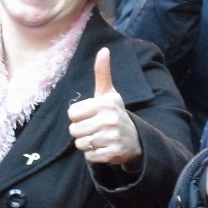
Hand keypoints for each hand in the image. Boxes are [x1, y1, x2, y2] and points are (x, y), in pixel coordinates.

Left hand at [67, 47, 141, 167]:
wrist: (135, 139)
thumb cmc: (114, 113)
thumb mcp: (109, 93)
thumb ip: (102, 73)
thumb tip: (104, 50)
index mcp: (105, 104)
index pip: (72, 113)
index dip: (78, 116)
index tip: (90, 116)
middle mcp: (109, 120)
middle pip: (73, 130)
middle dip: (81, 131)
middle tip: (94, 129)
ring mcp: (112, 138)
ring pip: (80, 144)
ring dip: (86, 144)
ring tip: (98, 138)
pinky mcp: (113, 154)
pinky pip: (88, 157)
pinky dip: (93, 155)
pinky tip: (103, 148)